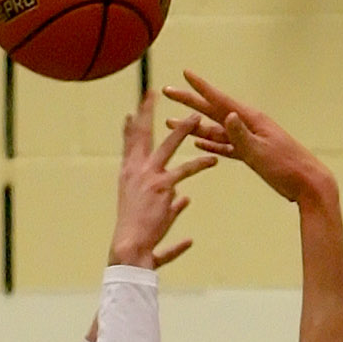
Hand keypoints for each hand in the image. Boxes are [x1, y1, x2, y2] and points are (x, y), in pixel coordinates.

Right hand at [109, 92, 216, 268]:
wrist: (130, 249)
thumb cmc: (138, 237)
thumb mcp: (150, 215)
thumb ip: (170, 203)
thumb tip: (184, 199)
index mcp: (129, 176)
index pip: (130, 146)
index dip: (131, 127)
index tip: (132, 111)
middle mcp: (136, 173)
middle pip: (143, 136)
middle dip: (148, 113)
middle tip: (153, 93)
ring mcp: (150, 179)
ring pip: (168, 147)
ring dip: (183, 130)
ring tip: (197, 118)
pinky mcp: (163, 189)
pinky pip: (185, 172)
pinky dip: (199, 165)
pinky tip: (213, 160)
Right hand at [163, 73, 334, 204]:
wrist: (308, 185)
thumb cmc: (288, 168)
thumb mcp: (262, 151)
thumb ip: (242, 135)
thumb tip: (227, 115)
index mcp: (251, 120)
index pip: (220, 100)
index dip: (201, 88)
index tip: (185, 74)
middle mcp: (248, 125)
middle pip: (213, 111)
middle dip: (190, 103)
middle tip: (168, 93)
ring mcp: (249, 140)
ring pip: (216, 130)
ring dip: (194, 127)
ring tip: (173, 122)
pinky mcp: (251, 155)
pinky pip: (226, 146)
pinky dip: (211, 145)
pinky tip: (198, 143)